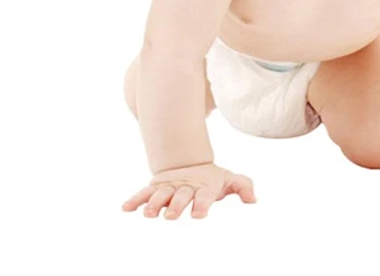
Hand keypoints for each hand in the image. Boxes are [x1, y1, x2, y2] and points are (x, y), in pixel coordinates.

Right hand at [121, 162, 256, 219]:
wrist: (191, 162)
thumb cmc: (211, 179)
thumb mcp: (229, 180)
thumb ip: (243, 186)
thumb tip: (253, 200)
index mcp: (203, 186)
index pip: (204, 196)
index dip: (202, 204)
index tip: (199, 215)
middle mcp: (185, 186)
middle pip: (180, 196)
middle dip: (176, 205)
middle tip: (171, 216)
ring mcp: (170, 186)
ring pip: (160, 194)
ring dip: (154, 203)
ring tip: (148, 214)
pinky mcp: (156, 186)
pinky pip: (144, 193)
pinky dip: (135, 199)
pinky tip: (126, 208)